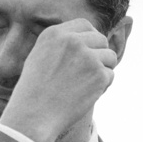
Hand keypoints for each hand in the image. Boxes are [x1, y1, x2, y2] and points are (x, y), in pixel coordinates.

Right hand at [0, 19, 119, 141]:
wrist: (32, 116)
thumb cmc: (33, 92)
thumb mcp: (38, 58)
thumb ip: (60, 45)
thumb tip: (86, 40)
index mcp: (54, 34)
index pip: (84, 25)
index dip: (90, 37)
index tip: (89, 50)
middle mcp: (72, 40)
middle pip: (101, 39)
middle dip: (99, 55)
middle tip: (89, 73)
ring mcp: (88, 56)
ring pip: (110, 57)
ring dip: (103, 70)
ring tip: (86, 85)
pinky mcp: (99, 74)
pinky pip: (110, 75)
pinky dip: (102, 87)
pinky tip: (85, 95)